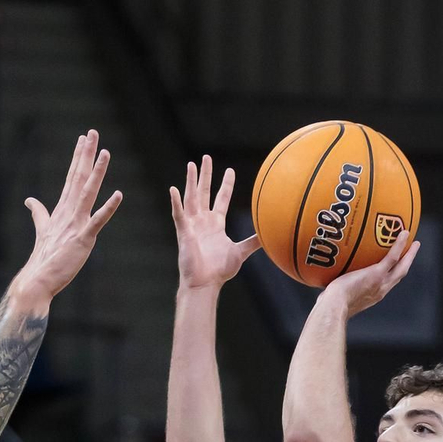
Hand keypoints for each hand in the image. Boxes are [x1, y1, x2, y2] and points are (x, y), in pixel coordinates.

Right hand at [17, 130, 122, 303]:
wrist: (38, 278)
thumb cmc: (44, 257)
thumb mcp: (42, 230)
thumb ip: (39, 213)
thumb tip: (30, 200)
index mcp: (62, 210)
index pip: (72, 178)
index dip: (78, 158)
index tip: (83, 139)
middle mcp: (68, 212)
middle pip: (79, 177)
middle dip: (86, 154)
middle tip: (93, 132)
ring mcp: (75, 224)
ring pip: (88, 192)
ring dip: (97, 172)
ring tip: (105, 152)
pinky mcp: (83, 239)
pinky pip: (98, 221)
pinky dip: (109, 207)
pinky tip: (119, 194)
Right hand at [171, 157, 259, 290]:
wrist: (205, 284)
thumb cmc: (220, 271)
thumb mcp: (240, 252)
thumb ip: (253, 242)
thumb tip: (269, 236)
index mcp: (216, 224)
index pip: (221, 199)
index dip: (225, 185)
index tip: (230, 170)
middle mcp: (203, 221)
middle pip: (204, 193)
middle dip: (205, 175)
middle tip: (206, 157)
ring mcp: (192, 226)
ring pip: (191, 198)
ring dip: (191, 182)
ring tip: (191, 165)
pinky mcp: (184, 233)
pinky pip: (178, 215)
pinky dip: (175, 203)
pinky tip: (173, 190)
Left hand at [317, 236, 419, 317]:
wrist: (333, 308)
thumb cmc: (329, 305)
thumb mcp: (334, 294)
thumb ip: (334, 286)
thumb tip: (323, 278)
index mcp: (372, 295)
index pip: (386, 283)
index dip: (392, 274)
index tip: (395, 267)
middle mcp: (380, 290)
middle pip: (399, 274)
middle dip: (407, 263)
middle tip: (412, 251)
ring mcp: (381, 282)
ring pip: (401, 266)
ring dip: (409, 253)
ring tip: (413, 241)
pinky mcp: (377, 274)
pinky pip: (392, 256)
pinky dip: (399, 244)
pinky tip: (404, 232)